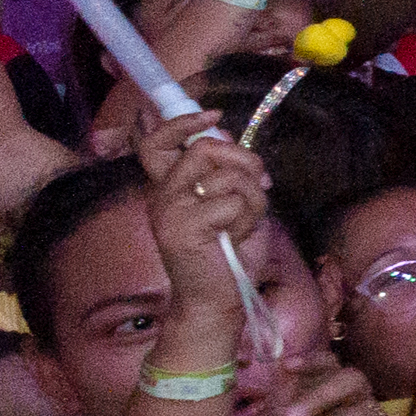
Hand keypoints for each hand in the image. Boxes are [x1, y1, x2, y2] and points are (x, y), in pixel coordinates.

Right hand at [132, 113, 266, 334]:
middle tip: (259, 184)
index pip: (156, 142)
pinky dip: (247, 219)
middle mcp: (162, 195)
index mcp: (170, 187)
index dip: (183, 122)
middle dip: (245, 161)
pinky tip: (235, 239)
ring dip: (252, 200)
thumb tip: (225, 132)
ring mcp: (169, 210)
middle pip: (205, 148)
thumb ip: (227, 171)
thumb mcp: (234, 204)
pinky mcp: (182, 228)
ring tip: (243, 225)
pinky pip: (232, 203)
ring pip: (227, 176)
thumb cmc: (229, 255)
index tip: (214, 114)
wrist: (218, 301)